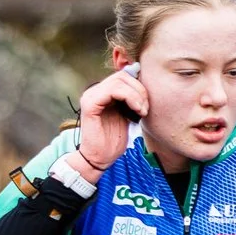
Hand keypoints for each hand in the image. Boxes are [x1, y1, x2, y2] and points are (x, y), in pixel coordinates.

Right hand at [68, 65, 146, 180]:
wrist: (100, 159)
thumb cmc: (112, 141)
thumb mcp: (127, 115)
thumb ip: (130, 100)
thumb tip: (143, 84)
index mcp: (103, 92)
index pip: (124, 75)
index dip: (139, 85)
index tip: (146, 104)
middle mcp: (95, 91)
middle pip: (122, 76)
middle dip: (140, 90)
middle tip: (145, 109)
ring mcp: (90, 96)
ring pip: (119, 80)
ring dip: (136, 95)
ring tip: (141, 111)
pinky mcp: (89, 103)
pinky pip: (112, 90)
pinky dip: (128, 97)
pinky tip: (135, 111)